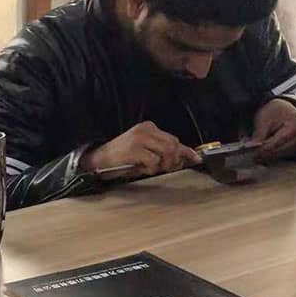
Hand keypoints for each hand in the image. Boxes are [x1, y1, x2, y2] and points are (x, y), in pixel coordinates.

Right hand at [81, 121, 201, 178]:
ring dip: (163, 165)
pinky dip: (150, 169)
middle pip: (173, 145)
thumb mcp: (144, 152)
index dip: (187, 151)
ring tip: (152, 169)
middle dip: (174, 160)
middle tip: (167, 169)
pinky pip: (153, 161)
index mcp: (148, 127)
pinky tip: (141, 168)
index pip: (174, 139)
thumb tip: (184, 158)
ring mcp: (139, 138)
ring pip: (166, 152)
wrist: (99, 160)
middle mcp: (145, 130)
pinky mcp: (134, 149)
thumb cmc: (122, 158)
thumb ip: (162, 152)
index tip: (196, 159)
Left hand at [252, 99, 295, 161]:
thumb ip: (259, 134)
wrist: (284, 108)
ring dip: (268, 156)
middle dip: (265, 154)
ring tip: (255, 156)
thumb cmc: (275, 111)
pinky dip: (273, 155)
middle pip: (281, 149)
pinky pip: (284, 154)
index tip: (252, 153)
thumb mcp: (264, 119)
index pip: (278, 141)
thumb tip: (251, 146)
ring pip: (282, 154)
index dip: (264, 149)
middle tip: (251, 156)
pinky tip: (263, 155)